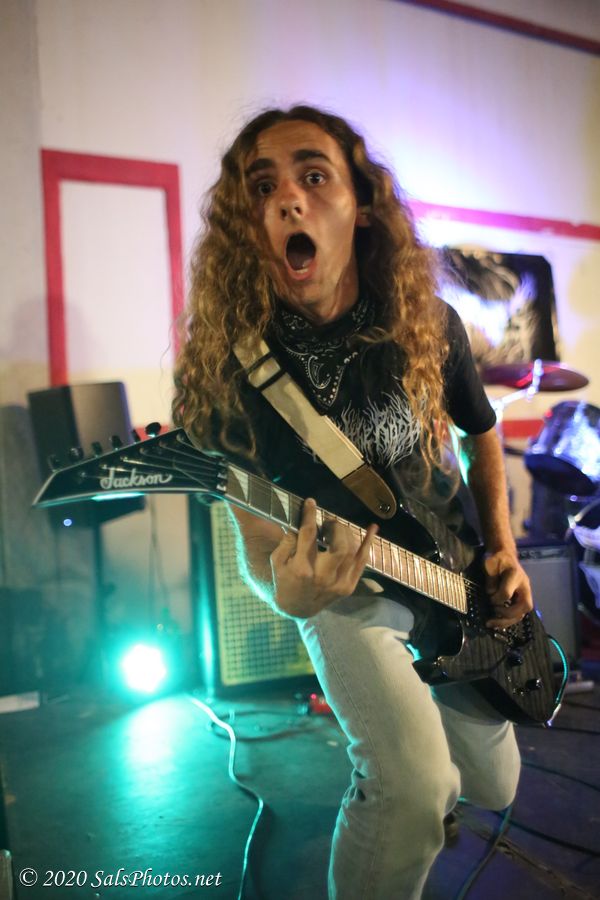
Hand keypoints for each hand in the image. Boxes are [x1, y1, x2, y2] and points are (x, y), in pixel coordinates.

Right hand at [269, 498, 378, 617]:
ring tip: (337, 529)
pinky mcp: (349, 587)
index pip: (308, 535)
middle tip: (327, 524)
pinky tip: (373, 528)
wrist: (297, 608)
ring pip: (353, 552)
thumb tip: (301, 523)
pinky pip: (362, 562)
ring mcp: (339, 583)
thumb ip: (287, 541)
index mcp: (302, 569)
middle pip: (340, 545)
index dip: (310, 515)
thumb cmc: (284, 579)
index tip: (310, 502)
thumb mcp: (277, 561)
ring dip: (347, 533)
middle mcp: (323, 577)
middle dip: (335, 528)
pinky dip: (368, 543)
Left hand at [484, 550, 532, 627]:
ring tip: (492, 624)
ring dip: (507, 621)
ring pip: (522, 613)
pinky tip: (497, 623)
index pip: (507, 593)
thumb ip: (490, 578)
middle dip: (507, 614)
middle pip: (524, 607)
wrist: (504, 554)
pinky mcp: (521, 598)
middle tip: (492, 615)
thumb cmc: (496, 558)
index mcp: (515, 575)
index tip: (488, 596)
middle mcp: (524, 586)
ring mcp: (524, 593)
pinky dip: (508, 620)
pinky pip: (518, 613)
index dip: (496, 598)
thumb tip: (491, 593)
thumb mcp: (489, 563)